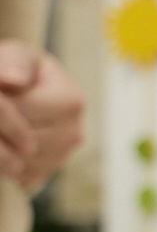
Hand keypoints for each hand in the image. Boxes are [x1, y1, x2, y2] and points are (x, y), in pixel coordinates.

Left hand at [0, 43, 83, 189]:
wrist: (29, 91)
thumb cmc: (20, 71)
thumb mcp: (17, 56)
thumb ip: (15, 63)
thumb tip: (14, 79)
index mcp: (71, 101)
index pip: (21, 112)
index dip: (0, 105)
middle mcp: (73, 133)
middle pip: (21, 140)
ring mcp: (62, 156)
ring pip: (20, 161)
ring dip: (1, 147)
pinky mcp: (47, 171)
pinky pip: (20, 175)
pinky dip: (5, 163)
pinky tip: (3, 142)